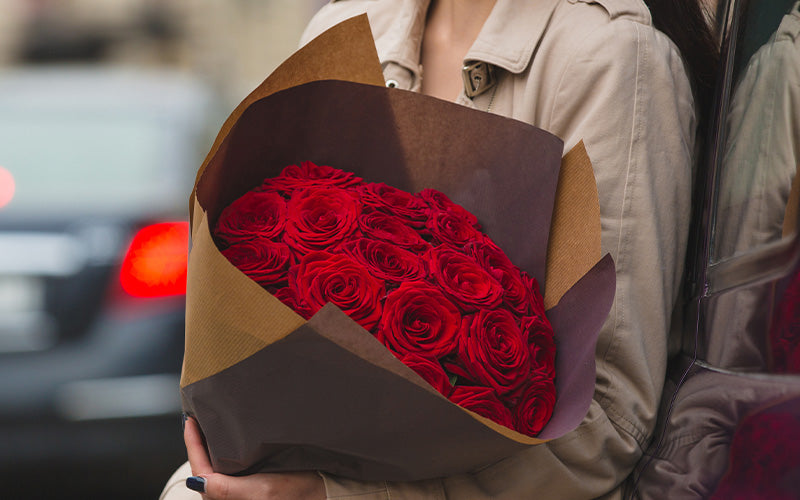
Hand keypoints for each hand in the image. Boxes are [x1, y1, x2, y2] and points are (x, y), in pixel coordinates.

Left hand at [184, 416, 325, 499]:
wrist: (322, 493)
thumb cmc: (295, 494)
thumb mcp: (261, 490)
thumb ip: (225, 488)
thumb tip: (195, 480)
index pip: (200, 471)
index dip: (192, 445)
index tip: (190, 420)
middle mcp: (227, 498)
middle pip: (204, 469)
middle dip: (199, 445)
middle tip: (198, 418)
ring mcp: (237, 493)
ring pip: (215, 469)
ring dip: (211, 448)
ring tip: (210, 426)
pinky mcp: (247, 488)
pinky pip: (227, 470)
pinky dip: (224, 453)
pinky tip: (228, 441)